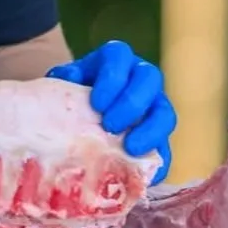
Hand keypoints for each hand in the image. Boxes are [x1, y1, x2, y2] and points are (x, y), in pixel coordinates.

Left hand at [48, 40, 176, 182]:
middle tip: (110, 125)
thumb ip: (63, 79)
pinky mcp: (157, 138)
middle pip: (150, 79)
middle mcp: (139, 78)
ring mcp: (153, 107)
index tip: (97, 103)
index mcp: (115, 60)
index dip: (113, 77)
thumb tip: (69, 80)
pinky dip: (156, 160)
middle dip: (132, 102)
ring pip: (165, 113)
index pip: (120, 56)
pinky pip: (165, 147)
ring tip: (130, 148)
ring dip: (150, 130)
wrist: (75, 122)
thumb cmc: (70, 98)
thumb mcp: (63, 85)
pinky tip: (141, 171)